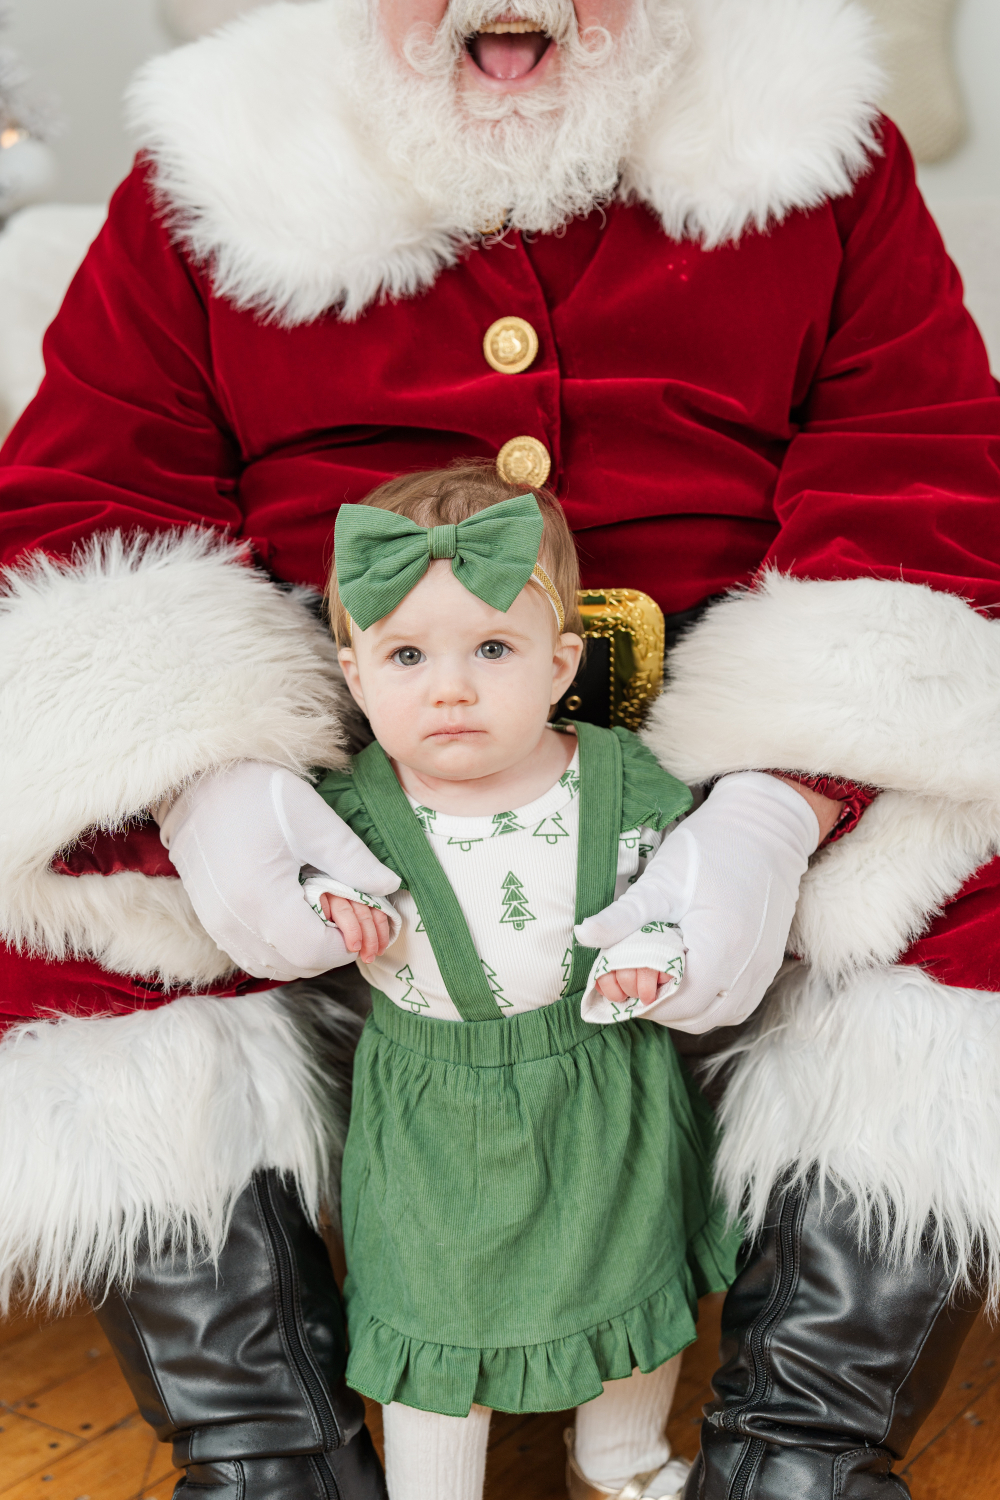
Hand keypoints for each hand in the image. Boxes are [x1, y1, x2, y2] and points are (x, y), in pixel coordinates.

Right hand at [160, 761, 400, 981]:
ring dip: (305, 952)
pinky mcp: (211, 922)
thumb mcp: (313, 819)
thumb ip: (353, 859)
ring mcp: (218, 926)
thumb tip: (389, 887)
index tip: (362, 919)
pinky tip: (293, 915)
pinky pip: (252, 955)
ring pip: (274, 967)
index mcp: (261, 898)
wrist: (195, 784)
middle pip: (297, 966)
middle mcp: (234, 923)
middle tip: (346, 915)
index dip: (346, 944)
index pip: (314, 951)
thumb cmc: (255, 793)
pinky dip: (280, 949)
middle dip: (330, 949)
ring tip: (320, 914)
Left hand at [575, 772, 818, 1032]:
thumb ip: (624, 915)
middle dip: (659, 1008)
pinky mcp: (768, 964)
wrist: (764, 828)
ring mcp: (762, 969)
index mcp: (720, 946)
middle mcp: (747, 966)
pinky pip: (738, 1004)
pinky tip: (689, 982)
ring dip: (685, 1011)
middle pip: (697, 1016)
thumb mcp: (661, 880)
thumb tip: (584, 935)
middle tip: (631, 985)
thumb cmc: (710, 849)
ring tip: (658, 983)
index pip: (677, 1001)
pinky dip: (711, 1005)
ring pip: (719, 1016)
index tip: (618, 986)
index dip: (643, 1001)